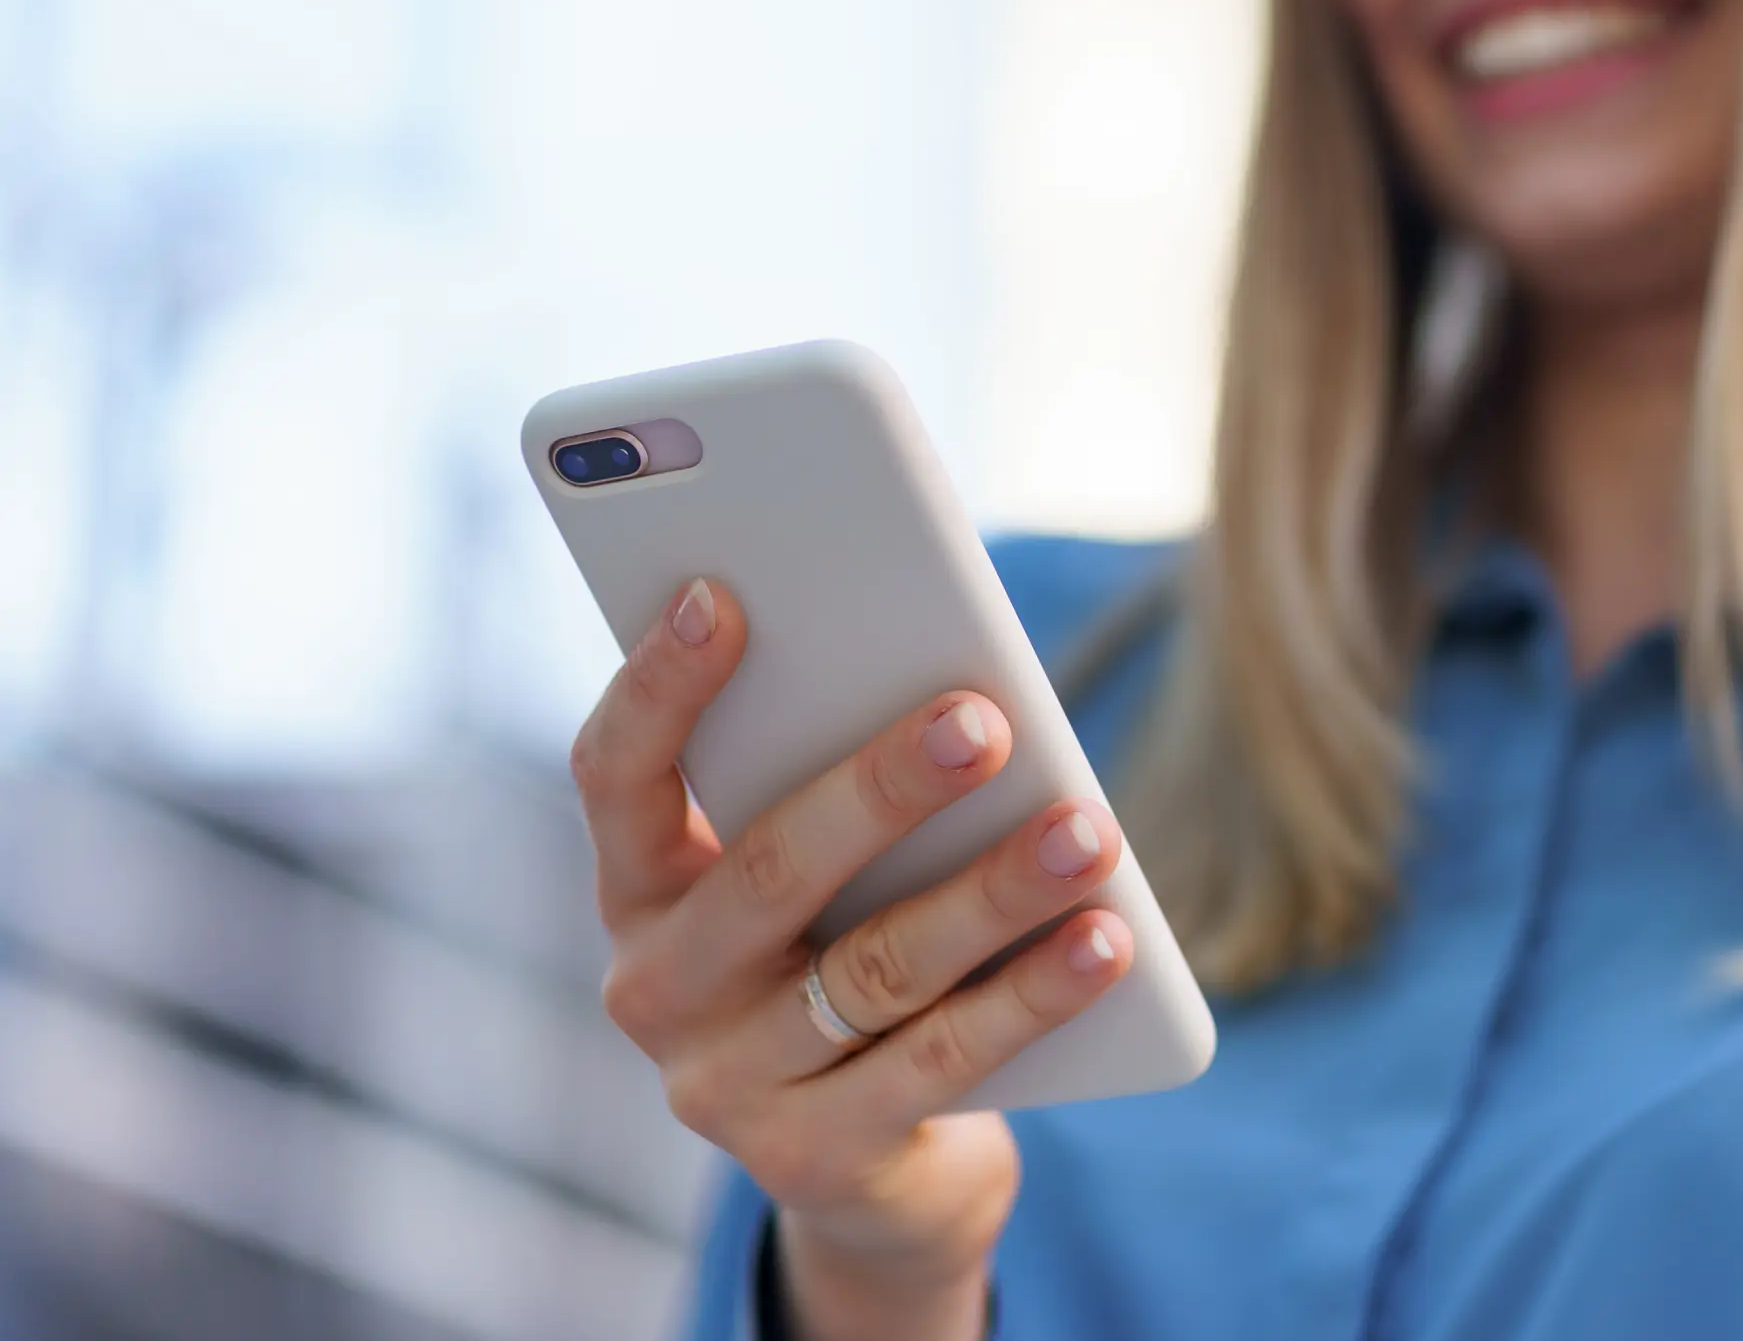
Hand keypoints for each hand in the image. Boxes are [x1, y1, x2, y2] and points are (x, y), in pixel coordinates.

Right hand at [567, 577, 1132, 1340]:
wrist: (878, 1168)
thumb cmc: (853, 950)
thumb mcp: (828, 875)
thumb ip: (837, 781)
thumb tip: (955, 678)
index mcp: (641, 891)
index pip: (616, 777)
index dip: (658, 688)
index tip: (718, 594)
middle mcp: (658, 991)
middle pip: (770, 869)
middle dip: (883, 786)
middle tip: (982, 719)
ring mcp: (727, 1088)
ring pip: (877, 967)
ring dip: (995, 890)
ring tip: (1088, 829)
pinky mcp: (815, 1161)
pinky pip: (943, 1060)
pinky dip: (1035, 993)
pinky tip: (1106, 939)